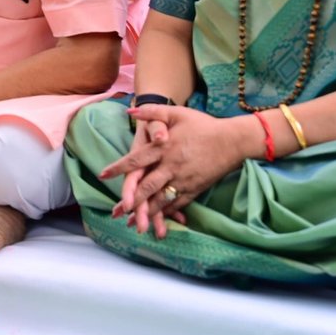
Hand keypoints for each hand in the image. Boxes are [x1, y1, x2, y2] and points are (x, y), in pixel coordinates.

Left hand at [100, 104, 245, 237]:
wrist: (233, 140)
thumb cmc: (203, 125)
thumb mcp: (177, 114)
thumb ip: (152, 112)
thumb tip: (130, 111)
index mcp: (163, 148)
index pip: (136, 160)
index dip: (118, 168)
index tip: (102, 175)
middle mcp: (171, 166)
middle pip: (147, 186)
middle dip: (131, 200)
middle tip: (117, 211)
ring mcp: (184, 179)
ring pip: (162, 199)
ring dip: (147, 212)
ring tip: (134, 223)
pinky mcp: (195, 188)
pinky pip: (178, 203)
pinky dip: (167, 212)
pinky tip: (158, 218)